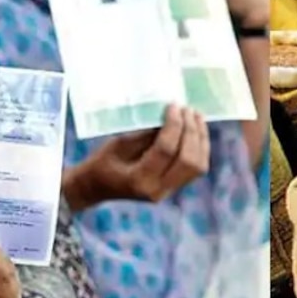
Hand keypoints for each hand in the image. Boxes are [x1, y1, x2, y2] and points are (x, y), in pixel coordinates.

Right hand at [62, 105, 209, 207]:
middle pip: (188, 160)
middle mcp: (156, 190)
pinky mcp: (173, 188)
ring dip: (201, 139)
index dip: (174, 125)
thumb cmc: (102, 162)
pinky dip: (200, 147)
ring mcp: (167, 192)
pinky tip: (196, 130)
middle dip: (191, 131)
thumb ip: (147, 134)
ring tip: (196, 117)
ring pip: (197, 166)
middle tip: (188, 109)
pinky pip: (195, 168)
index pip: (166, 150)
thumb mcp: (119, 143)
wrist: (96, 187)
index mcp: (138, 180)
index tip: (174, 105)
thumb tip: (171, 115)